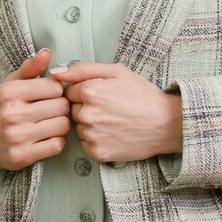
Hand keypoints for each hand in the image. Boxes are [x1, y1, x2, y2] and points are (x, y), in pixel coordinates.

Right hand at [0, 48, 70, 179]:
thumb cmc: (3, 109)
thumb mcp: (11, 84)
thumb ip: (30, 68)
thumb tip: (46, 53)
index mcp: (9, 92)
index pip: (55, 86)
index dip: (56, 91)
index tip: (48, 95)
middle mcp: (11, 114)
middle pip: (61, 106)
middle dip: (61, 108)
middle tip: (51, 110)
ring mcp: (17, 137)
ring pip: (63, 125)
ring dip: (61, 124)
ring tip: (50, 123)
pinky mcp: (23, 156)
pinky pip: (57, 145)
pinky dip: (56, 141)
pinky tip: (46, 137)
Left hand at [47, 61, 182, 164]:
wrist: (166, 123)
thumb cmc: (143, 95)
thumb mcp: (117, 72)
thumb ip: (83, 69)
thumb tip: (56, 73)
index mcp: (90, 91)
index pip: (68, 91)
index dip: (84, 92)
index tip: (101, 95)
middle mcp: (87, 114)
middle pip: (72, 110)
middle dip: (86, 108)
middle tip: (109, 108)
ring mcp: (92, 135)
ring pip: (78, 127)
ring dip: (90, 125)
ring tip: (112, 121)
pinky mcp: (98, 152)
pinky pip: (85, 144)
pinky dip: (95, 140)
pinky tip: (112, 133)